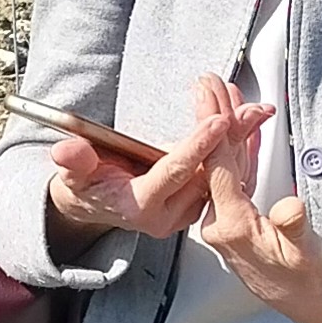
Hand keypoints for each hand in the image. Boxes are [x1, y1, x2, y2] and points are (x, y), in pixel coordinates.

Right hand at [44, 75, 252, 250]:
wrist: (95, 204)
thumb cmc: (87, 186)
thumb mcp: (73, 174)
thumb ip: (74, 162)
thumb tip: (67, 152)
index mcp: (140, 206)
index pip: (174, 173)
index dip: (196, 146)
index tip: (216, 121)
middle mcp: (169, 214)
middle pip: (207, 173)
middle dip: (229, 137)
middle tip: (247, 108)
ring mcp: (187, 211)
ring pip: (223, 175)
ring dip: (240, 139)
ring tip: (254, 108)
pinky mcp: (199, 204)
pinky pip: (227, 178)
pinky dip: (242, 149)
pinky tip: (253, 126)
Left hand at [195, 101, 321, 322]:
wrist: (312, 303)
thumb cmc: (310, 280)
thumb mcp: (308, 254)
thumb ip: (295, 229)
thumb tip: (289, 208)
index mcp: (231, 226)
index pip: (218, 167)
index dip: (215, 128)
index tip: (210, 95)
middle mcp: (221, 221)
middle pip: (213, 160)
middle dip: (212, 118)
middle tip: (208, 80)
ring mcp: (229, 218)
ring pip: (223, 165)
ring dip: (225, 129)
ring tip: (226, 92)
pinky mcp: (240, 217)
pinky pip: (235, 176)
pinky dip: (239, 149)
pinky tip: (243, 127)